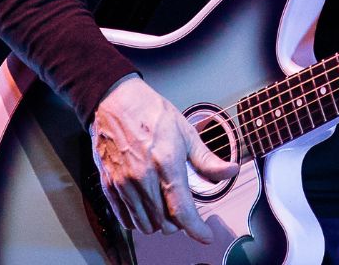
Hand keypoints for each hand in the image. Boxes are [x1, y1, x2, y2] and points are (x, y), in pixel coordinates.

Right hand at [89, 74, 239, 243]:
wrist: (114, 101)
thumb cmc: (149, 112)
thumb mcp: (185, 132)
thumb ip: (207, 159)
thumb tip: (230, 171)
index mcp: (166, 164)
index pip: (182, 211)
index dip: (197, 230)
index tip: (206, 236)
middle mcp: (143, 178)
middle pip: (165, 223)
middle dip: (179, 221)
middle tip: (183, 206)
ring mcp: (123, 183)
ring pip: (145, 225)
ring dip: (159, 222)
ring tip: (163, 205)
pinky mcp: (108, 185)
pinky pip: (125, 219)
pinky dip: (138, 220)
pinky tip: (145, 206)